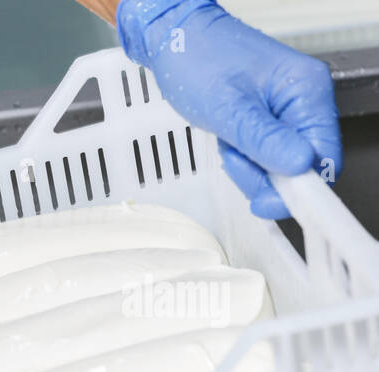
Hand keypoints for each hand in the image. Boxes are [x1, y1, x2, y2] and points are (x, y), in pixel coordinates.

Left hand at [116, 0, 341, 218]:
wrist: (175, 40)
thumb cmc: (198, 60)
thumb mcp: (227, 109)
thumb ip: (263, 141)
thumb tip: (299, 167)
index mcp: (307, 92)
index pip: (325, 155)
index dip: (300, 188)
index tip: (268, 202)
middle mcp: (305, 100)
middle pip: (303, 165)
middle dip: (267, 175)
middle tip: (235, 161)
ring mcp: (287, 110)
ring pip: (281, 164)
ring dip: (252, 166)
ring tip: (229, 144)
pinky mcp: (269, 118)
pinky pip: (266, 153)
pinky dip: (245, 157)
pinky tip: (229, 142)